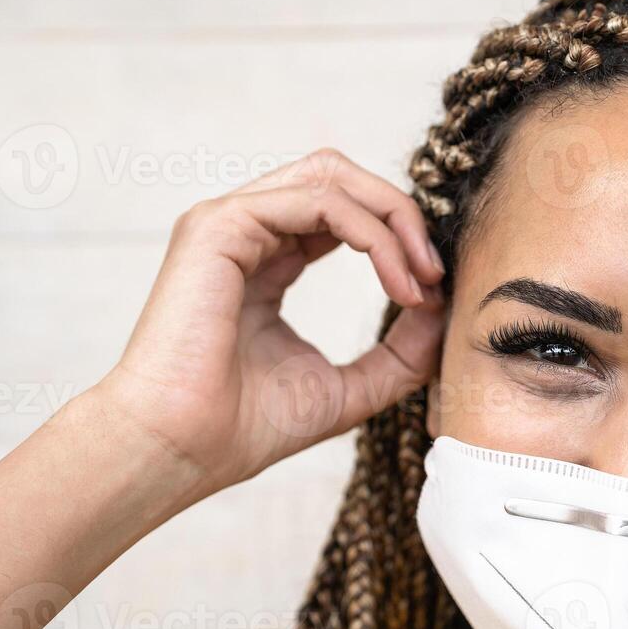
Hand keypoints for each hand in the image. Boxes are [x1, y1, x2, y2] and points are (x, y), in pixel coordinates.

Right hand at [91, 148, 445, 506]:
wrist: (183, 450)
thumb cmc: (245, 428)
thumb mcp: (349, 387)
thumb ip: (400, 353)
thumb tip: (444, 310)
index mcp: (266, 261)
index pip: (342, 213)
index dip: (398, 237)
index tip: (436, 291)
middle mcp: (246, 232)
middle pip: (340, 177)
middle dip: (401, 214)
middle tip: (436, 273)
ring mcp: (229, 222)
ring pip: (332, 177)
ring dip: (394, 221)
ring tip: (422, 279)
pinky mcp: (220, 226)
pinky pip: (319, 200)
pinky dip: (373, 234)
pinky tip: (398, 283)